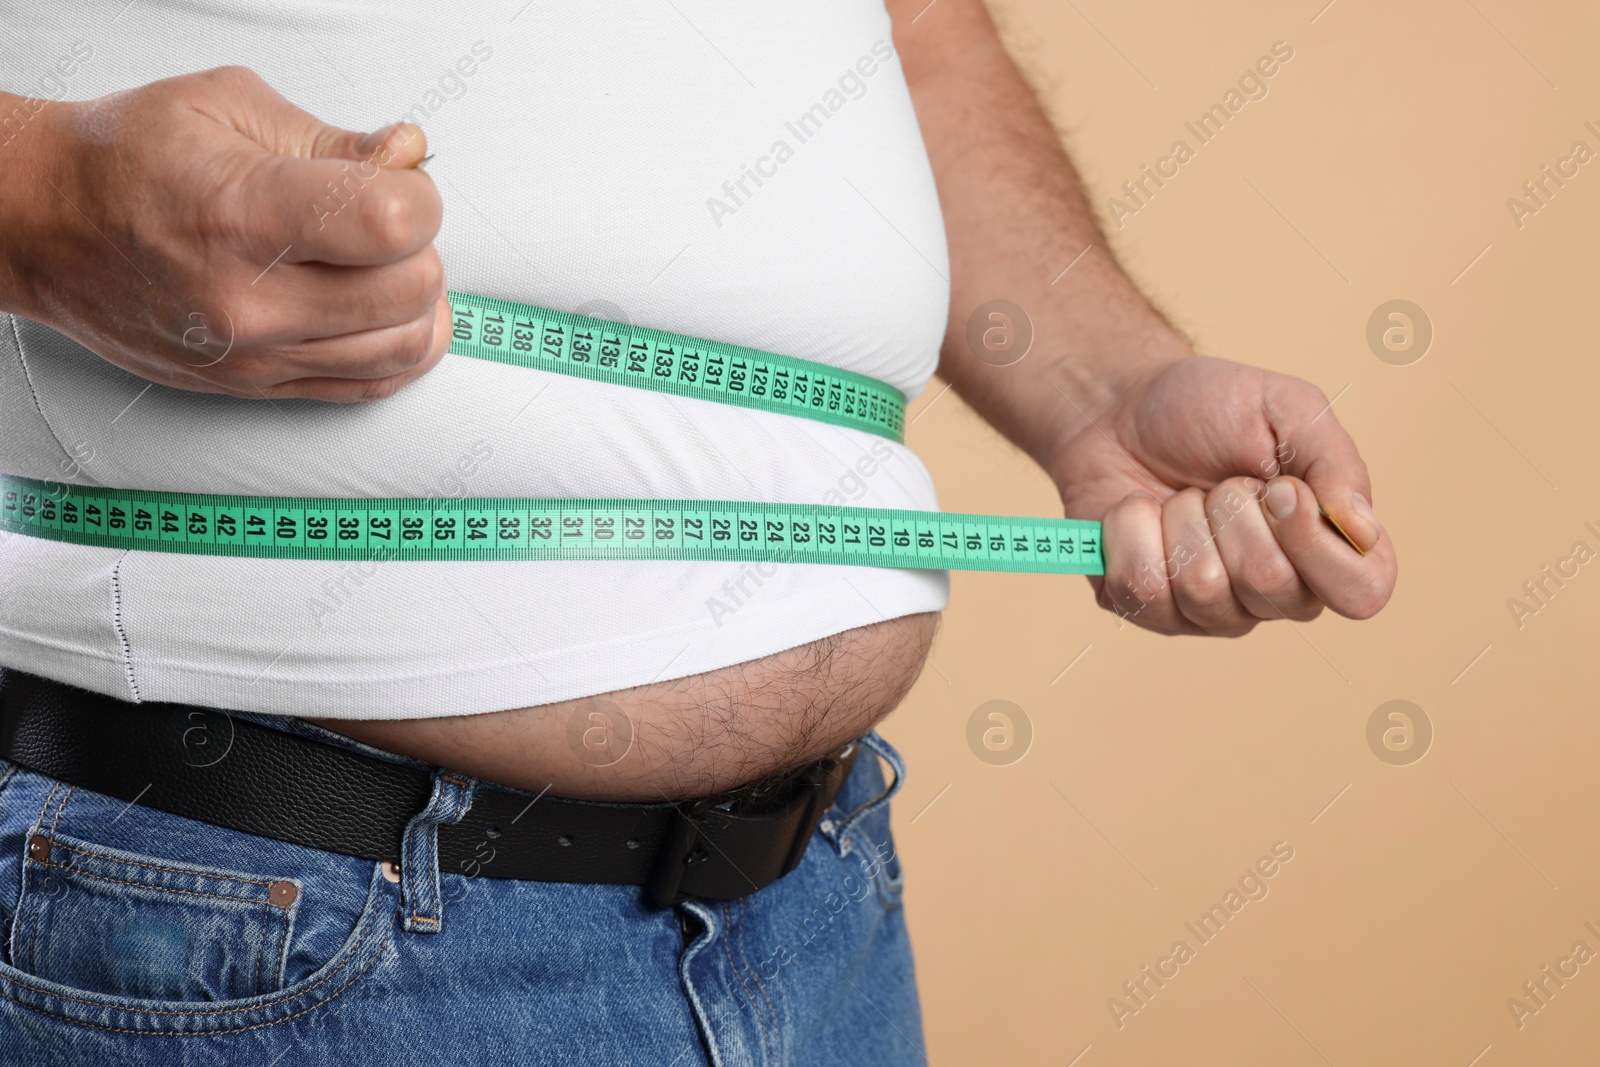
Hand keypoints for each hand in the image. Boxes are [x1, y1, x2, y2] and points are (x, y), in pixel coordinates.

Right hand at [1, 66, 449, 401]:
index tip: (394, 179)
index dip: (418, 194)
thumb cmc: (126, 158)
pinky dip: (395, 345)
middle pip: (413, 289)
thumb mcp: (228, 106)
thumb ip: (335, 139)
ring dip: (413, 299)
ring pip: (405, 346)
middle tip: (380, 219)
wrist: (43, 223)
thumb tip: (409, 157)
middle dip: (418, 245)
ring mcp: (256, 355)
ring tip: (377, 263)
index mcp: (244, 213)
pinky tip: (375, 308)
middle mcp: (251, 300)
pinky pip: (372, 385)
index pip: (395, 223)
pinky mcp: (258, 388)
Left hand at [1049, 355, 1397, 634]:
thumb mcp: (1283, 407)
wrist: (1118, 409)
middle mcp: (1278, 592)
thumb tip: (1362, 530)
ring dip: (1182, 518)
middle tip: (1220, 481)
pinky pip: (1141, 588)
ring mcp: (1212, 610)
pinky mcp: (1150, 611)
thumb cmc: (1209, 409)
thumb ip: (1333, 460)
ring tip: (1181, 495)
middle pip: (1269, 584)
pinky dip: (1132, 529)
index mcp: (1328, 547)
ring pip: (1201, 588)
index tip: (1279, 489)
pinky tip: (1140, 511)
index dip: (1318, 545)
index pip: (1361, 593)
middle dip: (1233, 510)